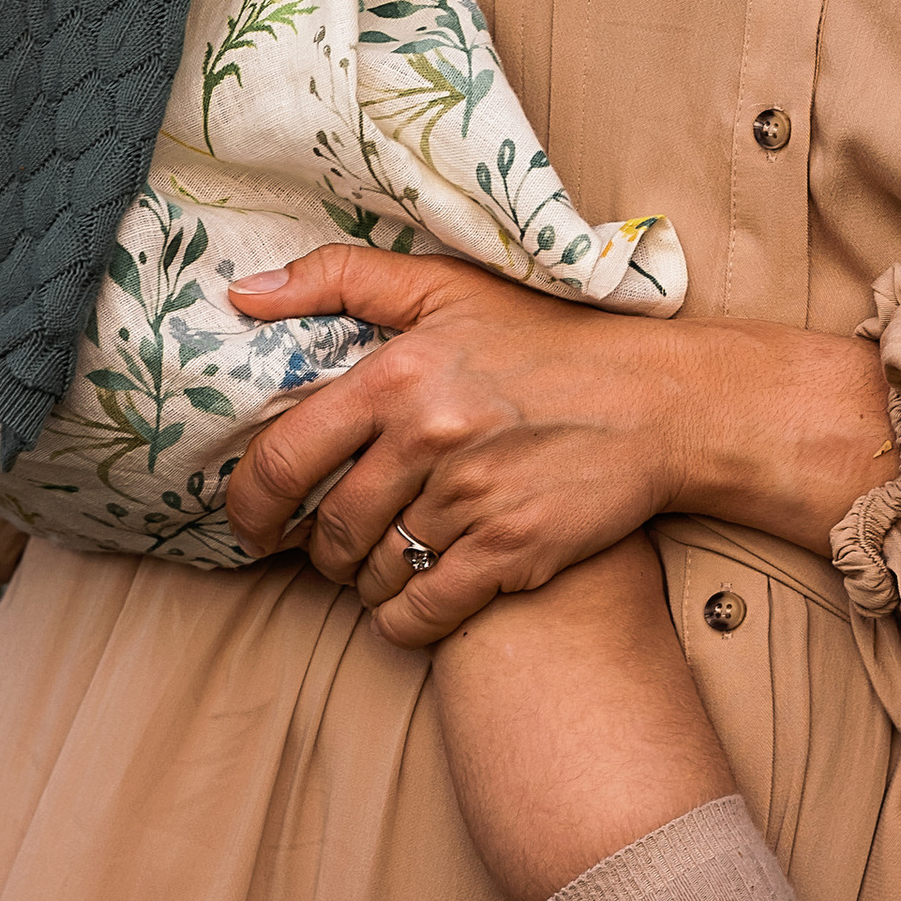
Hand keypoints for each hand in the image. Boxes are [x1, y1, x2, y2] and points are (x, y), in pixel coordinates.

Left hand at [224, 250, 681, 641]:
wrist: (657, 400)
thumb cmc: (548, 342)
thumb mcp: (448, 287)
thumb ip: (342, 278)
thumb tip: (244, 294)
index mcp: (398, 376)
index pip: (285, 456)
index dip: (251, 503)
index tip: (251, 523)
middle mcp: (428, 439)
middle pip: (331, 528)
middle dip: (318, 549)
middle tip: (327, 546)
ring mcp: (471, 500)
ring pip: (375, 573)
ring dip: (365, 581)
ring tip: (381, 563)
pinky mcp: (512, 550)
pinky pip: (423, 612)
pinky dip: (401, 622)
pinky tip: (407, 606)